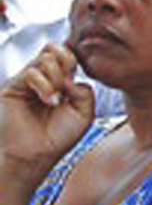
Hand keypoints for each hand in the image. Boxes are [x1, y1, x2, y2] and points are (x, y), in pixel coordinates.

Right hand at [1, 45, 94, 173]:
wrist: (36, 155)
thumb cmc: (58, 138)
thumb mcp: (84, 114)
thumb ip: (85, 92)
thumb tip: (71, 78)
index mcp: (60, 82)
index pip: (67, 55)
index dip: (76, 61)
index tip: (76, 83)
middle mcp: (43, 78)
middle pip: (56, 49)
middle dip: (68, 63)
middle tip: (66, 87)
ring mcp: (27, 82)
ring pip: (45, 58)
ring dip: (56, 77)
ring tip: (56, 99)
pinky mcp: (13, 88)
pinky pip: (31, 72)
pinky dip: (45, 84)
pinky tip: (49, 101)